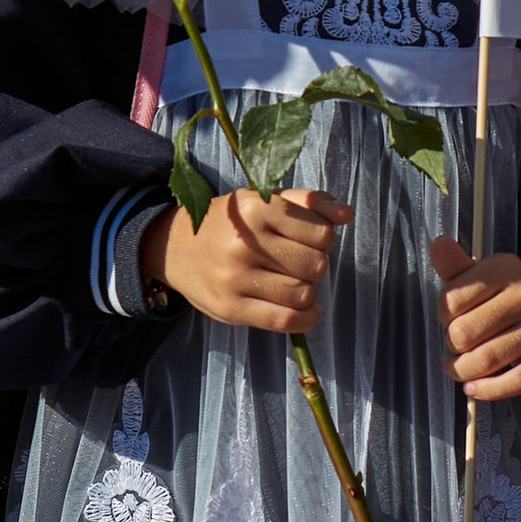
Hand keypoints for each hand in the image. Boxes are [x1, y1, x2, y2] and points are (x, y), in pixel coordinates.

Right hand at [146, 182, 347, 334]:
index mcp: (256, 209)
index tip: (307, 239)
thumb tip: (346, 215)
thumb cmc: (229, 223)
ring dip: (307, 291)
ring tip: (293, 282)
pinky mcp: (230, 309)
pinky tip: (306, 310)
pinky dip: (306, 319)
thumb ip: (308, 202)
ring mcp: (235, 279)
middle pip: (315, 265)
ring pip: (303, 294)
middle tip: (297, 261)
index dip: (323, 238)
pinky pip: (285, 321)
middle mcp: (245, 243)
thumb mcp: (263, 200)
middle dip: (315, 265)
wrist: (174, 248)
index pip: (321, 233)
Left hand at [428, 234, 520, 401]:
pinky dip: (486, 390)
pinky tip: (473, 387)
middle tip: (457, 344)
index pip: (452, 299)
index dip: (443, 314)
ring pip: (484, 361)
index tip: (451, 317)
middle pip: (464, 334)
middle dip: (452, 345)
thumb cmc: (506, 297)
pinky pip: (511, 383)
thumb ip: (456, 267)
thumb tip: (438, 244)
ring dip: (461, 371)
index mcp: (506, 271)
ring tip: (458, 368)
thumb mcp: (483, 276)